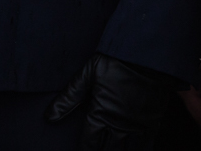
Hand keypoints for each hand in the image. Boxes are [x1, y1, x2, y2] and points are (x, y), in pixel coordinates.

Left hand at [47, 53, 175, 147]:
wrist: (146, 57)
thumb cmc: (114, 63)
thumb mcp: (86, 76)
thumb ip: (68, 98)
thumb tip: (48, 117)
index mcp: (100, 114)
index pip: (89, 143)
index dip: (84, 150)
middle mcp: (118, 124)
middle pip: (108, 150)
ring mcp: (137, 125)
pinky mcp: (152, 122)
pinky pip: (147, 145)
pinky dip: (140, 150)